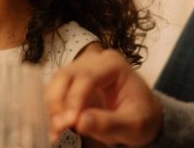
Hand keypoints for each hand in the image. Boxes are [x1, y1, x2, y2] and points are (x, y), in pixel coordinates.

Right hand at [45, 49, 161, 145]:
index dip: (75, 98)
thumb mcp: (134, 125)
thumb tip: (81, 122)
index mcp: (113, 64)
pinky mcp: (71, 83)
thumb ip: (110, 123)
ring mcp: (80, 69)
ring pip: (56, 82)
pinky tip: (54, 127)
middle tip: (58, 128)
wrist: (141, 116)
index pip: (88, 76)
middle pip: (66, 75)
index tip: (71, 121)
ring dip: (52, 107)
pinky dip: (52, 110)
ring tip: (55, 131)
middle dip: (58, 103)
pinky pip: (55, 92)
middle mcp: (94, 62)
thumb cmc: (141, 116)